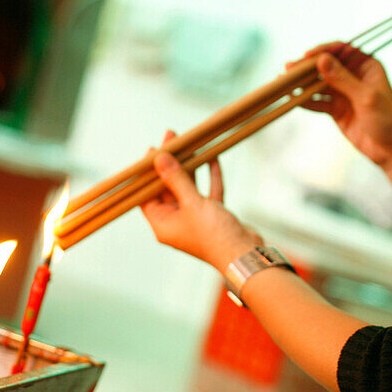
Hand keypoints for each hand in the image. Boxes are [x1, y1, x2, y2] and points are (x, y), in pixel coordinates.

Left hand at [140, 132, 260, 269]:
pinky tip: (212, 158)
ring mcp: (194, 219)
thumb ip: (176, 179)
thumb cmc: (214, 234)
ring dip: (191, 167)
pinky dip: (209, 177)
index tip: (153, 150)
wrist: (244, 254)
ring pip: (189, 188)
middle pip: (168, 187)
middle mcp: (176, 222)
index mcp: (163, 224)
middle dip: (172, 163)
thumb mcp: (192, 203)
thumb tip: (159, 158)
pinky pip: (207, 192)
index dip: (148, 172)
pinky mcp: (212, 216)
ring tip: (191, 143)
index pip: (147, 194)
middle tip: (173, 138)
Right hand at [294, 42, 391, 169]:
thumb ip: (343, 79)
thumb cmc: (387, 120)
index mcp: (367, 66)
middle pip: (326, 66)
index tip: (307, 56)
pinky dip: (305, 100)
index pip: (342, 51)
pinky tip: (292, 99)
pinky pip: (318, 101)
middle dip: (307, 67)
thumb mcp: (366, 97)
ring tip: (284, 82)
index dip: (323, 51)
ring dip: (302, 83)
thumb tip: (322, 60)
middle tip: (288, 68)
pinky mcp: (336, 109)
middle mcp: (354, 76)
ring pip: (319, 83)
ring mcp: (344, 93)